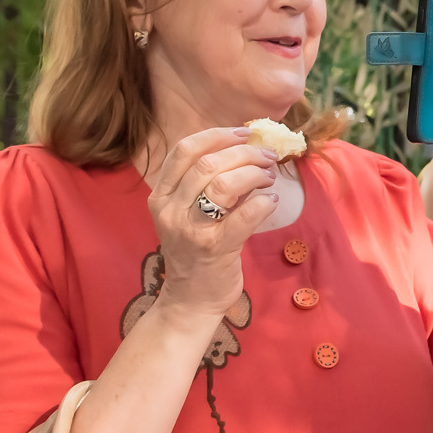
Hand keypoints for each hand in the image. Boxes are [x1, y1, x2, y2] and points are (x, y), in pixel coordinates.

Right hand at [147, 127, 279, 323]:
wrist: (190, 300)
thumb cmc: (195, 250)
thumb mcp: (188, 213)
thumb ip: (207, 182)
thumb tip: (247, 149)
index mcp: (161, 195)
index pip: (183, 150)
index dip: (218, 135)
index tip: (244, 133)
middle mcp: (170, 210)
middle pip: (208, 163)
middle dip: (246, 153)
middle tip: (268, 157)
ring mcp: (191, 230)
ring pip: (225, 184)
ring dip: (255, 174)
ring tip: (270, 177)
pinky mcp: (215, 248)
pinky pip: (244, 215)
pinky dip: (264, 202)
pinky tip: (272, 201)